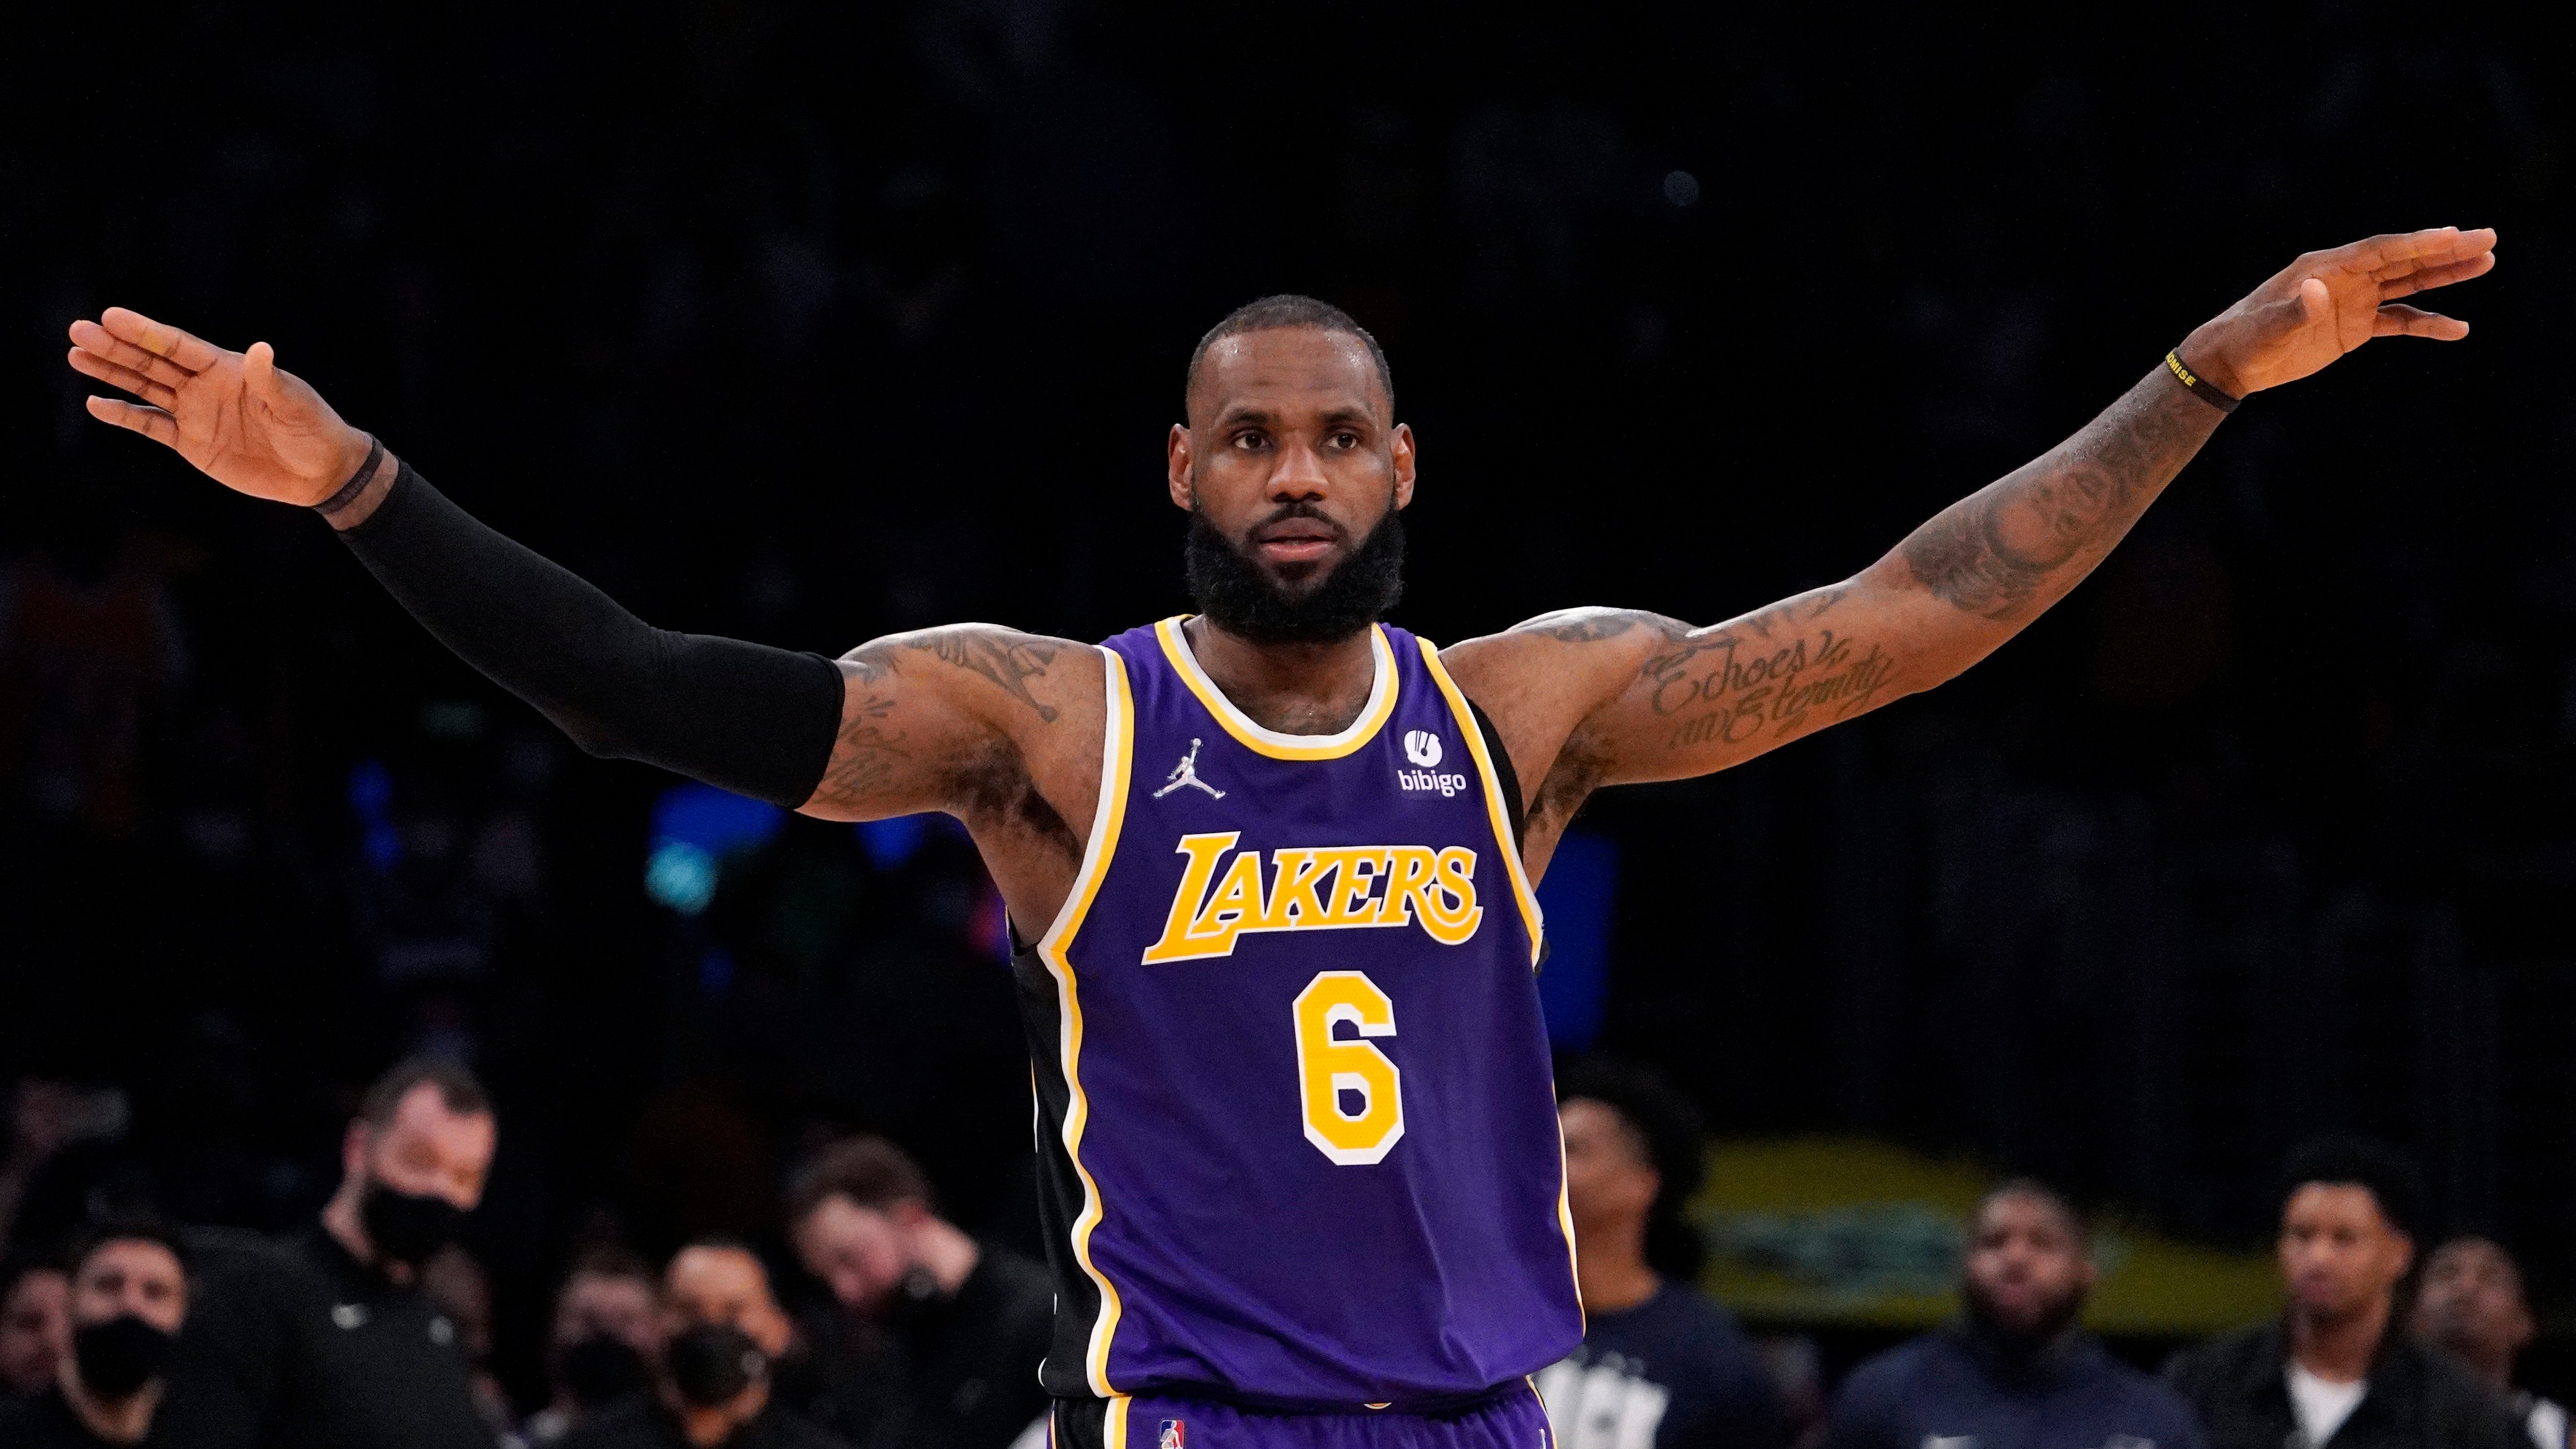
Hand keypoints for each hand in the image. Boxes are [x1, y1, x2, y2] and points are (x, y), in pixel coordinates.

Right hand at [66, 308, 371, 505]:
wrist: (319, 472)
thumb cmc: (313, 430)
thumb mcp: (294, 403)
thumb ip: (271, 380)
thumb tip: (262, 350)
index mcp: (227, 368)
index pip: (178, 346)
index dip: (146, 332)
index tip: (111, 316)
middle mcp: (204, 386)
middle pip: (152, 362)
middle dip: (115, 347)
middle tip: (78, 330)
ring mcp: (194, 412)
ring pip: (144, 387)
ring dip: (111, 372)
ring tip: (76, 355)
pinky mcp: (191, 443)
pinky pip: (151, 425)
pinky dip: (124, 415)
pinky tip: (96, 403)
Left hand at [2181, 226, 2496, 395]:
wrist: (2233, 361)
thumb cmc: (2246, 339)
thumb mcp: (2268, 328)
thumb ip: (2295, 310)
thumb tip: (2317, 291)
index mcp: (2326, 267)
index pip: (2380, 250)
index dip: (2416, 243)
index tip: (2453, 235)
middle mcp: (2345, 277)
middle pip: (2404, 258)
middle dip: (2445, 250)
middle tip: (2488, 238)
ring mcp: (2354, 300)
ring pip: (2409, 282)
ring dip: (2446, 275)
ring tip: (2486, 263)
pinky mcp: (2356, 326)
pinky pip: (2400, 320)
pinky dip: (2427, 323)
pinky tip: (2457, 328)